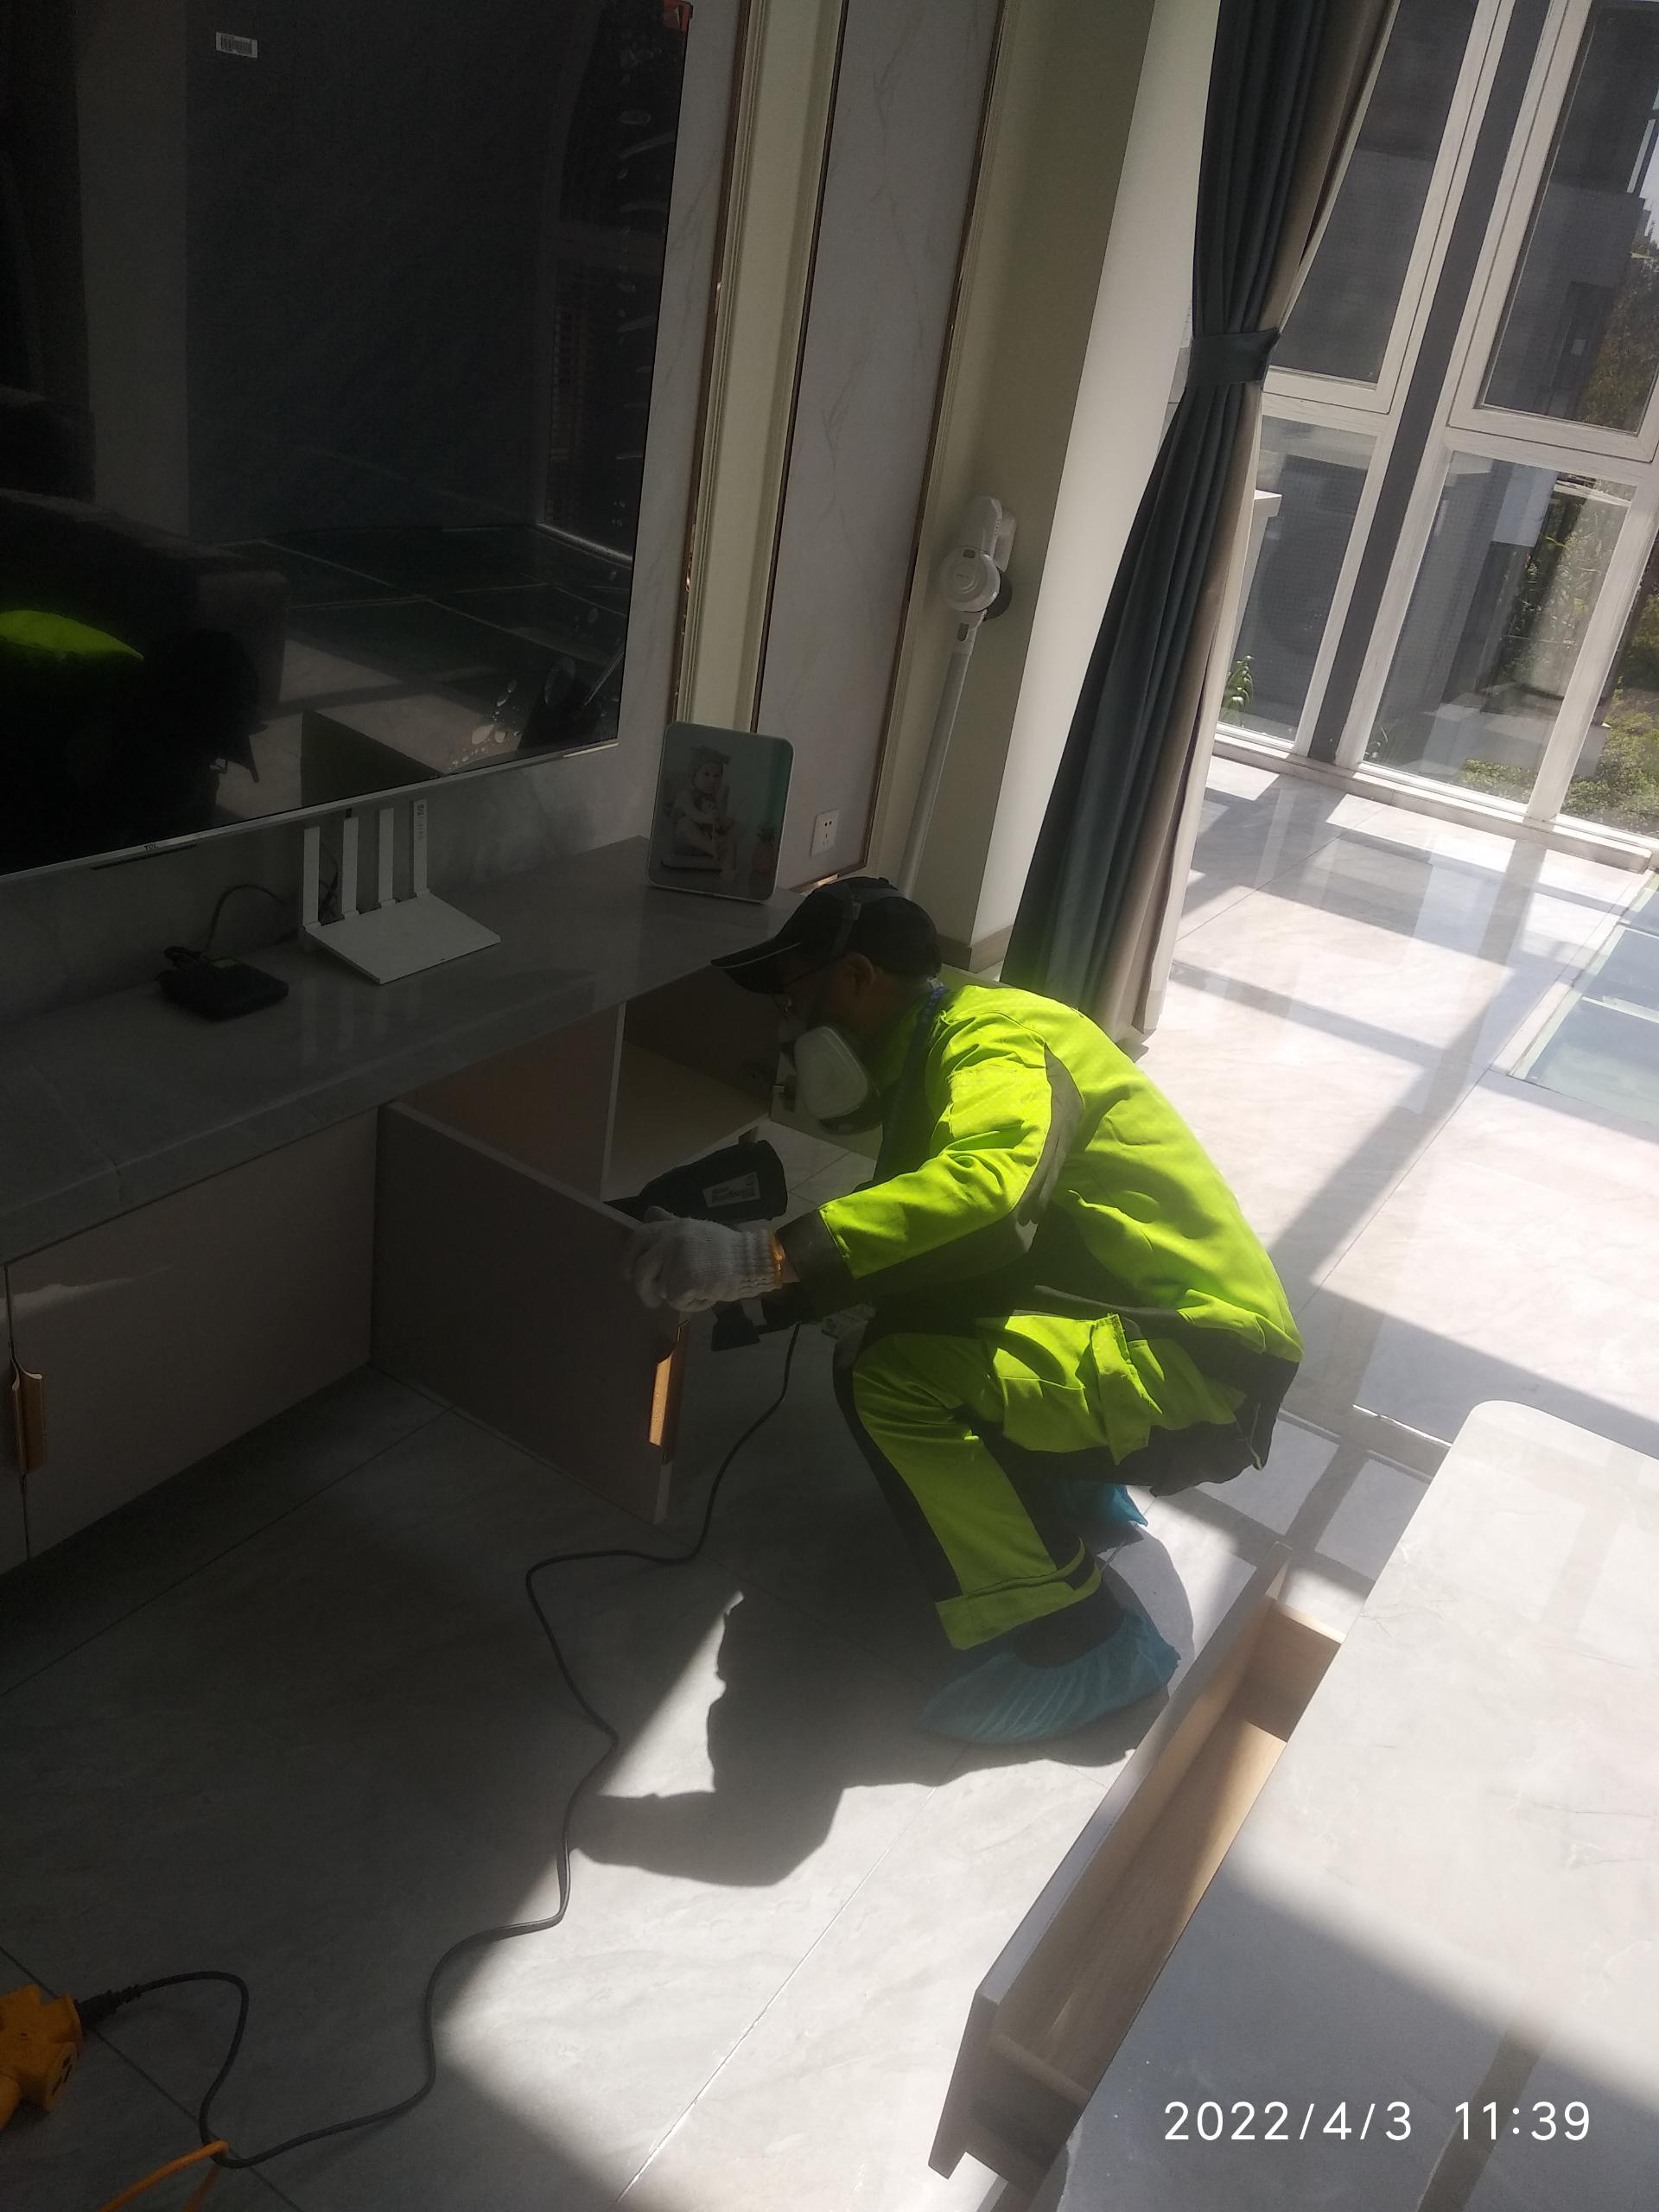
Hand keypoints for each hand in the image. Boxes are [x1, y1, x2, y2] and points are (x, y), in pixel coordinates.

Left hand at [624, 1208, 779, 1313]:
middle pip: (640, 1268)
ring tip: (693, 1293)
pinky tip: (708, 1294)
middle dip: (640, 1286)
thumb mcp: (696, 1228)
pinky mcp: (683, 1281)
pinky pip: (676, 1301)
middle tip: (649, 1299)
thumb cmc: (728, 1248)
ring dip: (672, 1297)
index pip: (639, 1236)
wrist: (753, 1260)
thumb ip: (670, 1223)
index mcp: (673, 1227)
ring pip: (658, 1288)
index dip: (629, 1255)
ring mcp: (676, 1260)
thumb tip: (648, 1211)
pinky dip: (692, 1304)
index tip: (627, 1271)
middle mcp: (670, 1240)